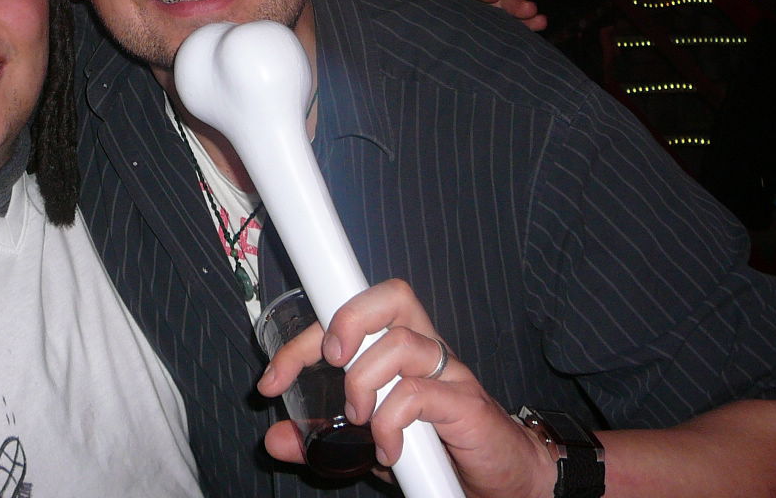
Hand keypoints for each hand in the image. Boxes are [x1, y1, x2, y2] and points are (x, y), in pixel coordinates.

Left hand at [257, 279, 556, 497]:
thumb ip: (322, 437)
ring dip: (364, 382)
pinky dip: (390, 422)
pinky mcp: (466, 405)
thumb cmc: (435, 450)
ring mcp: (450, 374)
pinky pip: (420, 394)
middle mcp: (426, 349)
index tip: (271, 378)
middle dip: (347, 320)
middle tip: (330, 362)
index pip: (355, 307)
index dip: (307, 333)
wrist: (503, 481)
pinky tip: (387, 450)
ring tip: (359, 420)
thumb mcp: (365, 443)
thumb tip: (276, 439)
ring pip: (402, 343)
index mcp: (399, 347)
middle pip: (392, 296)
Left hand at [379, 0, 547, 31]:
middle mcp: (456, 1)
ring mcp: (462, 19)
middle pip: (487, 1)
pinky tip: (528, 45)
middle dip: (509, 5)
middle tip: (533, 12)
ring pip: (494, 18)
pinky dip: (506, 39)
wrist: (380, 17)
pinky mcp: (462, 37)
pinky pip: (487, 37)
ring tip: (542, 23)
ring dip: (518, 20)